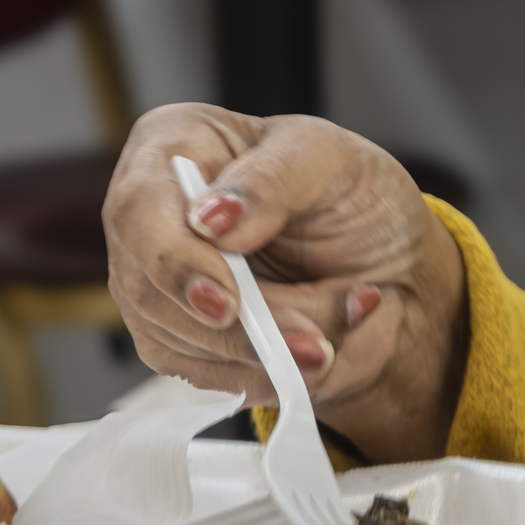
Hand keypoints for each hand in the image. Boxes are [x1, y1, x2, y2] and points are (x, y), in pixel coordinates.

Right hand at [102, 104, 468, 462]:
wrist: (386, 261)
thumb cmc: (351, 193)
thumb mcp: (330, 159)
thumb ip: (273, 180)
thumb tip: (211, 220)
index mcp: (173, 147)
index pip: (139, 210)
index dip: (176, 264)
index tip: (228, 303)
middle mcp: (148, 219)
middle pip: (151, 290)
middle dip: (240, 329)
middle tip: (316, 346)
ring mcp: (156, 285)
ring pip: (184, 344)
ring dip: (269, 352)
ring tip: (339, 332)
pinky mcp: (179, 342)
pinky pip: (210, 377)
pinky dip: (270, 374)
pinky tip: (320, 352)